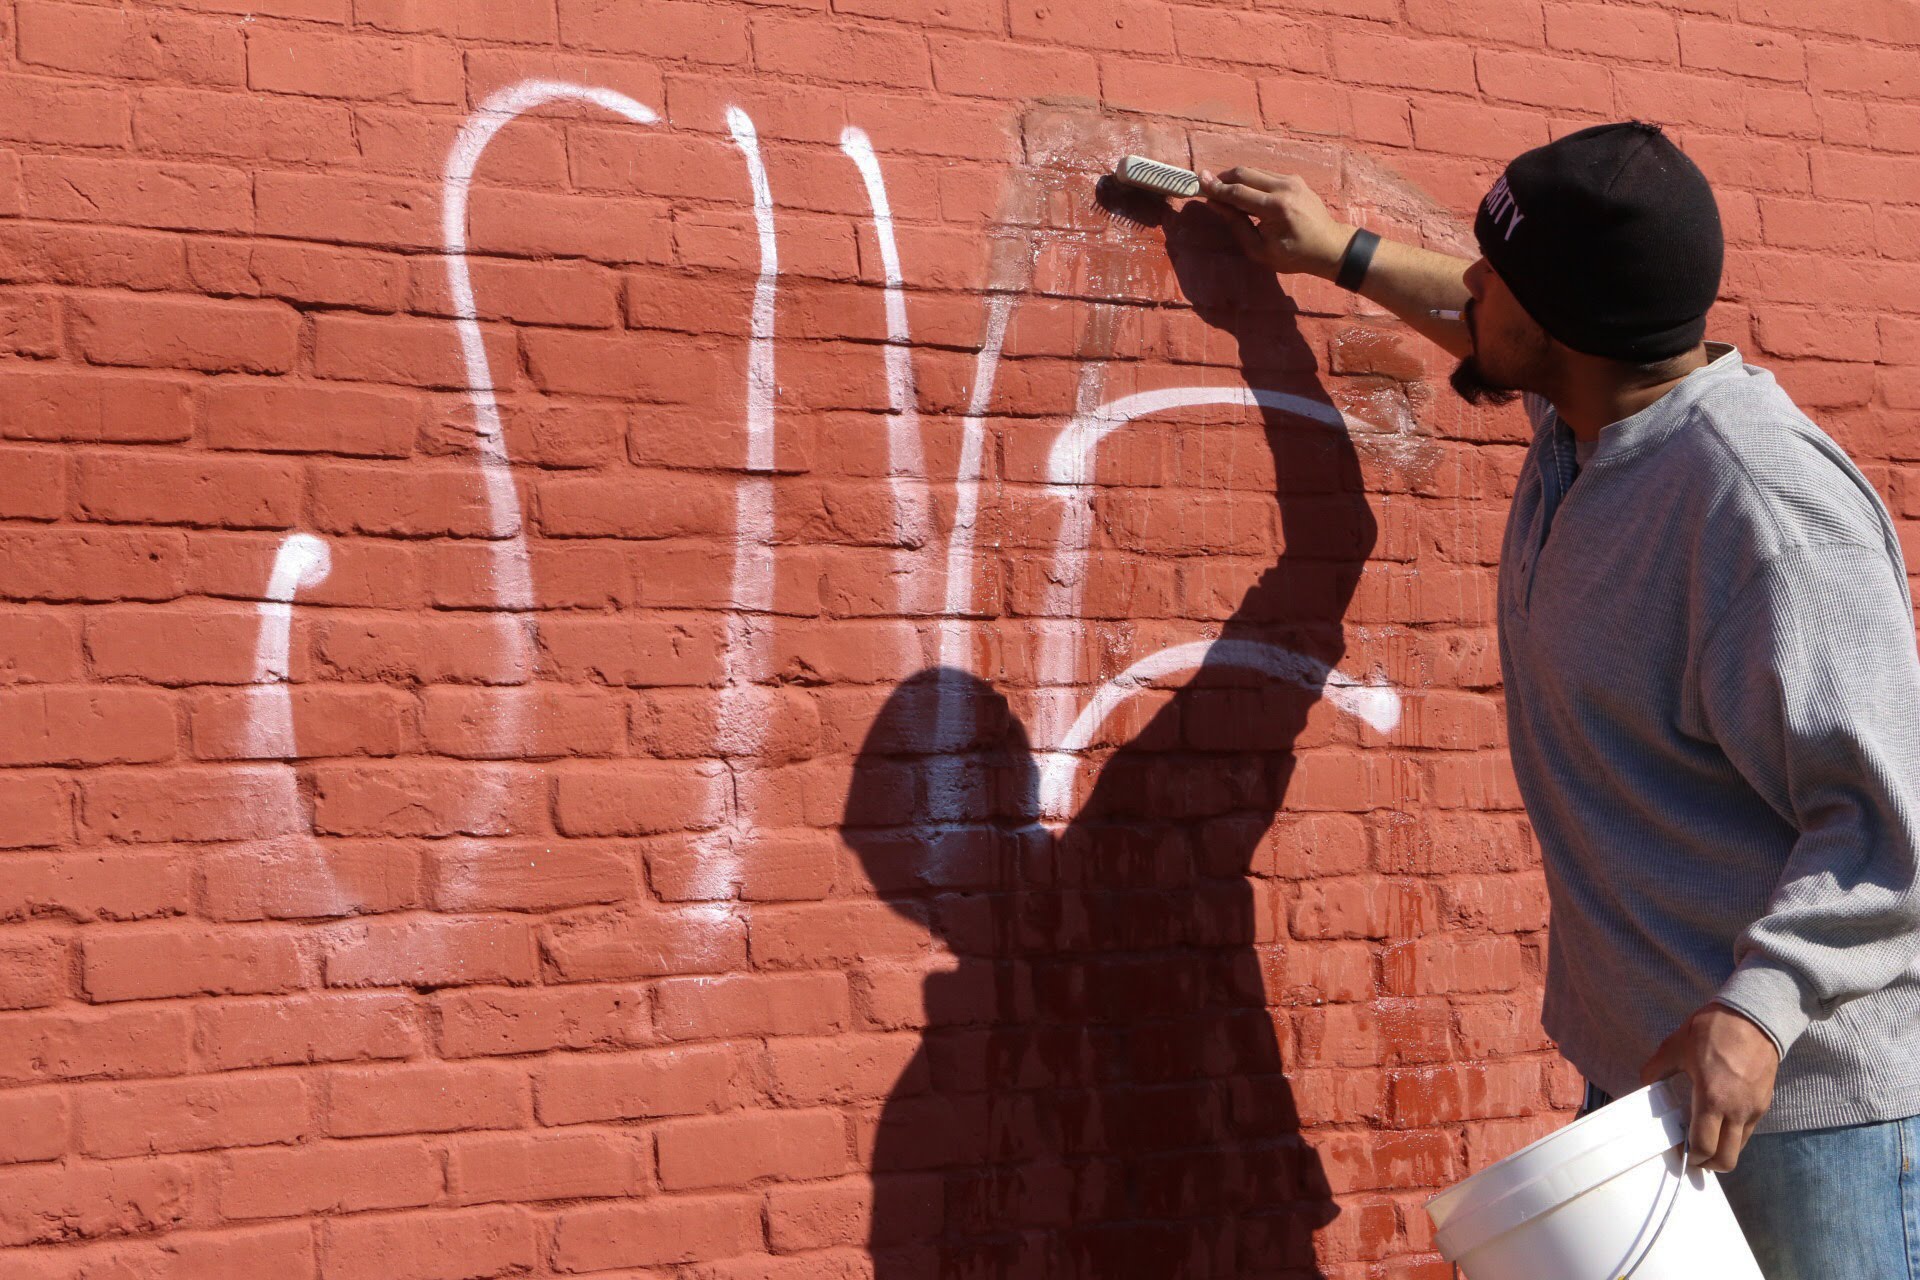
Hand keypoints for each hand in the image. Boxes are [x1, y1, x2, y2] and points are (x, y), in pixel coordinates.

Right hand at [1195, 167, 1355, 279]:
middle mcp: (1284, 188)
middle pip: (1245, 173)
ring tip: (1224, 192)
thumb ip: (1236, 224)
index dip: (1216, 188)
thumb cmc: (1293, 255)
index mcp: (1276, 208)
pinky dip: (1250, 181)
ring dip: (1236, 179)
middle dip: (1223, 178)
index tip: (1199, 182)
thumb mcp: (1260, 249)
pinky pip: (1265, 175)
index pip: (1238, 192)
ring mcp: (1291, 180)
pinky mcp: (1294, 179)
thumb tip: (1215, 204)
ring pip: (1254, 171)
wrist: (1329, 246)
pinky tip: (1244, 194)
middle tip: (1207, 184)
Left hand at [1640, 1003, 1779, 1172]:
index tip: (1678, 1152)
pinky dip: (1733, 1135)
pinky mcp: (1764, 1103)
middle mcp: (1737, 1111)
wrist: (1754, 1017)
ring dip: (1722, 1150)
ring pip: (1739, 1147)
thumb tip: (1644, 1083)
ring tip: (1705, 1138)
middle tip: (1692, 1155)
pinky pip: (1748, 1131)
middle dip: (1708, 1164)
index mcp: (1712, 1099)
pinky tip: (1719, 1121)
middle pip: (1727, 1160)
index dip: (1690, 1156)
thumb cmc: (1713, 1030)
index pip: (1704, 1146)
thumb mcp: (1676, 1046)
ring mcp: (1754, 1109)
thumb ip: (1656, 1069)